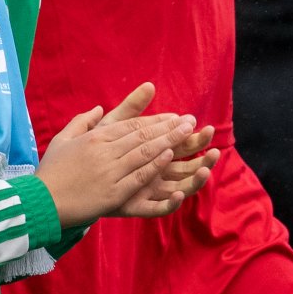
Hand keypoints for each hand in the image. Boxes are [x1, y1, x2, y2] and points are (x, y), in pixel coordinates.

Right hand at [36, 82, 198, 228]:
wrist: (41, 201)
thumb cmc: (51, 170)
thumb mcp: (63, 139)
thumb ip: (82, 121)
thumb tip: (98, 109)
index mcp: (96, 137)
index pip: (132, 125)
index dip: (156, 120)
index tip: (174, 116)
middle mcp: (105, 151)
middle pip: (143, 135)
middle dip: (169, 127)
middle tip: (190, 121)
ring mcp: (110, 172)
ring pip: (144, 153)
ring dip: (168, 142)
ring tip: (188, 135)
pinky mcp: (112, 194)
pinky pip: (138, 177)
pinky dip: (155, 166)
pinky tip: (169, 157)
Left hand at [96, 83, 218, 216]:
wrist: (76, 179)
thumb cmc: (97, 150)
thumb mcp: (113, 126)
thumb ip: (132, 108)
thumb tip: (150, 85)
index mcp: (154, 154)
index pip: (180, 144)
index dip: (192, 137)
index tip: (203, 126)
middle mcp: (156, 173)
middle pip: (187, 167)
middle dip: (203, 159)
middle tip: (216, 151)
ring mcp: (149, 191)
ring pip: (180, 188)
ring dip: (195, 181)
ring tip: (205, 170)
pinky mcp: (138, 206)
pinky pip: (158, 208)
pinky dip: (170, 203)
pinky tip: (178, 195)